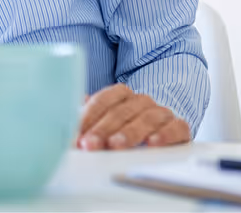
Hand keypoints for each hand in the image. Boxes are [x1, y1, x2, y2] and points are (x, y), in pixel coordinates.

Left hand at [75, 84, 190, 149]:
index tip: (76, 135)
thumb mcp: (101, 125)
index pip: (102, 101)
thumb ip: (84, 121)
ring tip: (116, 145)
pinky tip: (152, 143)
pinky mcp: (180, 127)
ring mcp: (162, 113)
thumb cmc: (123, 130)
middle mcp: (142, 101)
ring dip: (129, 133)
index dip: (88, 117)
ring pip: (146, 118)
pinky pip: (176, 127)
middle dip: (103, 129)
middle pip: (121, 111)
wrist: (160, 133)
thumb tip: (61, 119)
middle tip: (90, 144)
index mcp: (121, 95)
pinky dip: (165, 135)